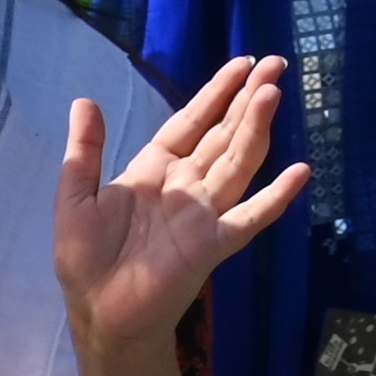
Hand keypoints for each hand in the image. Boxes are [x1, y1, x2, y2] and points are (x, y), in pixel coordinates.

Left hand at [54, 57, 305, 359]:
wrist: (99, 312)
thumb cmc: (86, 259)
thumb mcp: (75, 197)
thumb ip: (84, 151)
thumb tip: (84, 100)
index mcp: (152, 172)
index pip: (190, 123)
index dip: (214, 94)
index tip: (242, 64)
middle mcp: (185, 187)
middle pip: (222, 135)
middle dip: (246, 100)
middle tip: (275, 64)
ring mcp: (204, 214)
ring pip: (237, 163)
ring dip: (256, 129)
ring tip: (274, 94)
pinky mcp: (213, 244)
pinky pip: (250, 217)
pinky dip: (275, 196)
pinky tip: (299, 172)